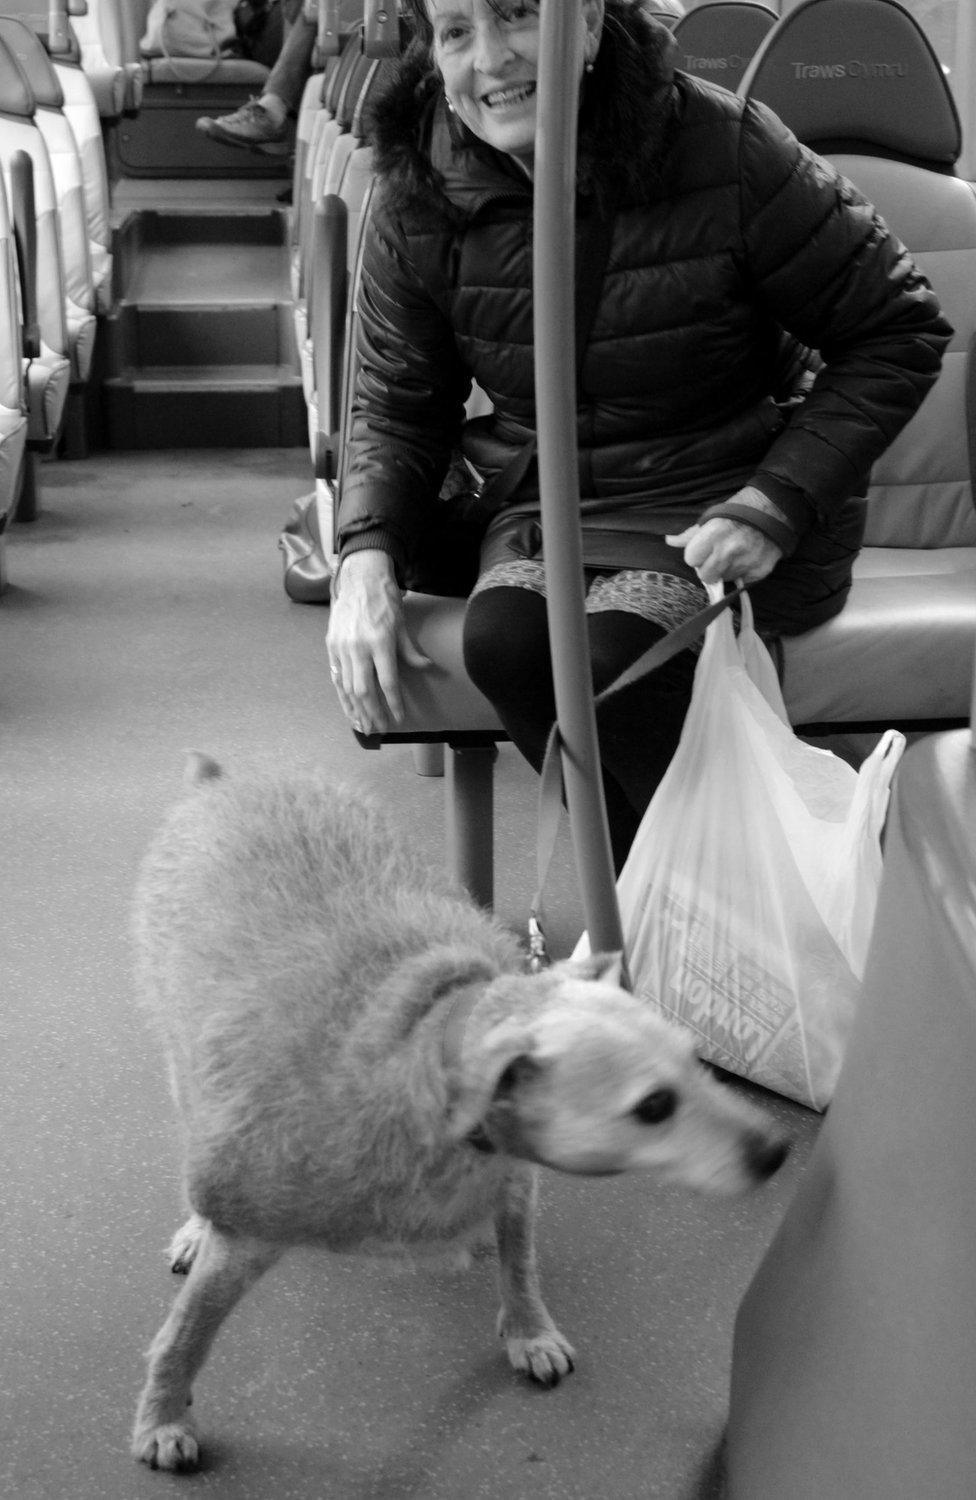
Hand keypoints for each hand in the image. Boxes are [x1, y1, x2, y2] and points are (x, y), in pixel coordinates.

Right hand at [326, 552, 431, 733]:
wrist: (359, 580)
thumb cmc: (385, 601)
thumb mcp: (402, 625)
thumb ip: (410, 652)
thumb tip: (427, 667)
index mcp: (379, 642)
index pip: (387, 681)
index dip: (393, 703)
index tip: (398, 718)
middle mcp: (358, 647)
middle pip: (364, 690)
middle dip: (372, 713)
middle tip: (380, 729)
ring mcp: (342, 648)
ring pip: (347, 687)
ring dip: (356, 709)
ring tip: (364, 726)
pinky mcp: (331, 646)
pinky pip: (336, 678)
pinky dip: (342, 697)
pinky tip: (349, 710)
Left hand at [666, 511, 782, 585]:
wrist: (778, 507)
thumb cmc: (742, 509)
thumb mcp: (714, 516)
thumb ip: (691, 534)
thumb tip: (669, 541)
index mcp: (714, 534)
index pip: (691, 560)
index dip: (696, 555)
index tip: (704, 549)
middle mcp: (728, 551)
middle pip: (705, 576)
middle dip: (709, 567)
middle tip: (718, 555)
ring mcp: (745, 563)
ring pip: (724, 579)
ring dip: (726, 570)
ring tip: (735, 554)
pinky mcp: (760, 572)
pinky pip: (742, 581)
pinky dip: (743, 573)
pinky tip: (748, 558)